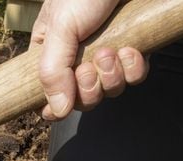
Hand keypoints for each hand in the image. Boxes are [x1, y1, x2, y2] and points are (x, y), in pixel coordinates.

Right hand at [30, 0, 149, 120]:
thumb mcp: (61, 27)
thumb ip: (53, 71)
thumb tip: (56, 111)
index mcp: (51, 50)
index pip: (47, 93)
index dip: (55, 105)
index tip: (62, 104)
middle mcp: (78, 55)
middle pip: (82, 98)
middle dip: (88, 89)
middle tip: (88, 69)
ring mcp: (108, 52)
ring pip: (109, 89)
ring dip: (111, 77)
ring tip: (111, 51)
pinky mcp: (135, 47)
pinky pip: (135, 76)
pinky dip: (134, 68)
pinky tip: (132, 49)